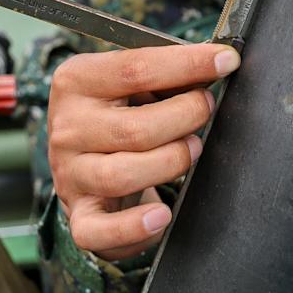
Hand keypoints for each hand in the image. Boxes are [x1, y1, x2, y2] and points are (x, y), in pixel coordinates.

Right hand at [47, 43, 240, 259]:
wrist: (82, 155)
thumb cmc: (117, 110)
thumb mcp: (131, 82)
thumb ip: (166, 73)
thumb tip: (215, 63)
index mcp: (77, 80)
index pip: (135, 68)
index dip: (187, 64)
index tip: (225, 61)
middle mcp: (67, 126)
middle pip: (135, 128)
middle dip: (186, 117)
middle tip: (205, 109)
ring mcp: (70, 172)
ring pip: (123, 175)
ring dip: (172, 162)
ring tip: (191, 148)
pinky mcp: (78, 213)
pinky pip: (98, 231)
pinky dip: (134, 228)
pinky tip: (162, 216)